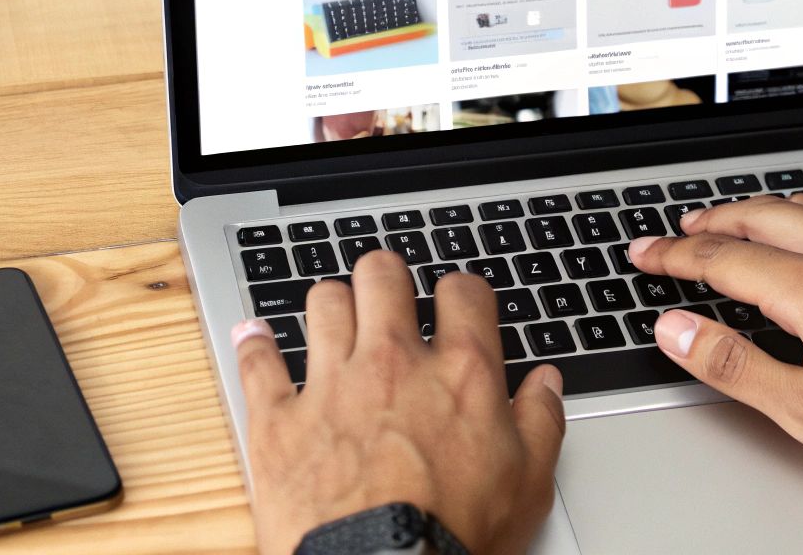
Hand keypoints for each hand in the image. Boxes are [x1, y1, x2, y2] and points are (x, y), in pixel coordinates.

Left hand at [232, 251, 565, 554]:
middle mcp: (393, 363)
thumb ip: (539, 423)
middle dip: (387, 278)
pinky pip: (258, 360)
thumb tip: (547, 384)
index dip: (461, 291)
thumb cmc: (453, 537)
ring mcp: (331, 385)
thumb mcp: (527, 485)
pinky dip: (255, 345)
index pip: (463, 292)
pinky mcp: (279, 418)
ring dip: (331, 305)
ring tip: (336, 321)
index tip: (457, 305)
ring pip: (323, 302)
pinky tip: (257, 337)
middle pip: (382, 275)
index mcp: (460, 374)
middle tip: (389, 299)